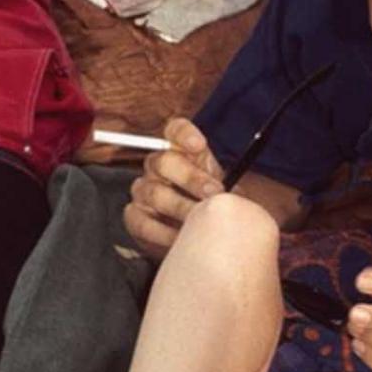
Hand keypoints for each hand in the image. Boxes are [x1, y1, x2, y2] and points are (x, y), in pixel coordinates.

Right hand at [124, 117, 223, 258]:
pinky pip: (142, 222)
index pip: (175, 131)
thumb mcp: (225, 192)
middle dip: (191, 178)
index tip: (199, 145)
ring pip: (154, 192)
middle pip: (164, 161)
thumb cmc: (212, 210)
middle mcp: (158, 167)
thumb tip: (236, 189)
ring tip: (200, 221)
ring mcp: (144, 192)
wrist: (200, 240)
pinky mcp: (135, 218)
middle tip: (213, 194)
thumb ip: (228, 183)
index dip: (184, 134)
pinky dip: (162, 232)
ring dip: (180, 207)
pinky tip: (180, 238)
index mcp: (181, 152)